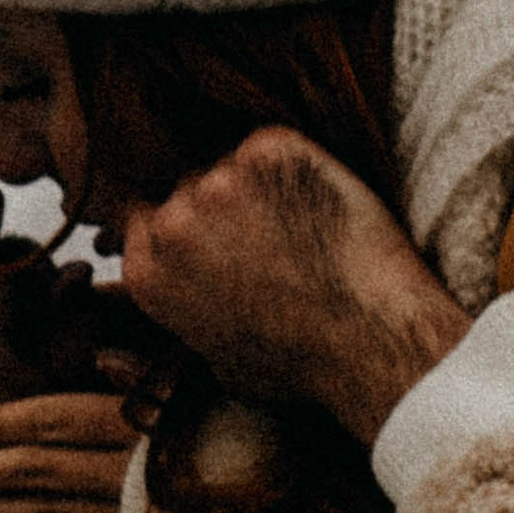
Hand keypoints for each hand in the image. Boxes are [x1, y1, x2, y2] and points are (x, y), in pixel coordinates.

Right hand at [119, 128, 469, 444]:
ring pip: (233, 165)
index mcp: (147, 275)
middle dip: (221, 207)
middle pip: (187, 189)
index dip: (184, 227)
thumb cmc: (304, 364)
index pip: (144, 220)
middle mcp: (173, 224)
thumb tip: (168, 315)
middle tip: (268, 234)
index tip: (214, 236)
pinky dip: (299, 167)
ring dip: (261, 186)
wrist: (369, 339)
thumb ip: (185, 318)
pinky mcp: (269, 151)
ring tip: (304, 227)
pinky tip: (324, 205)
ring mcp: (220, 181)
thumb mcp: (220, 364)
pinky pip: (276, 147)